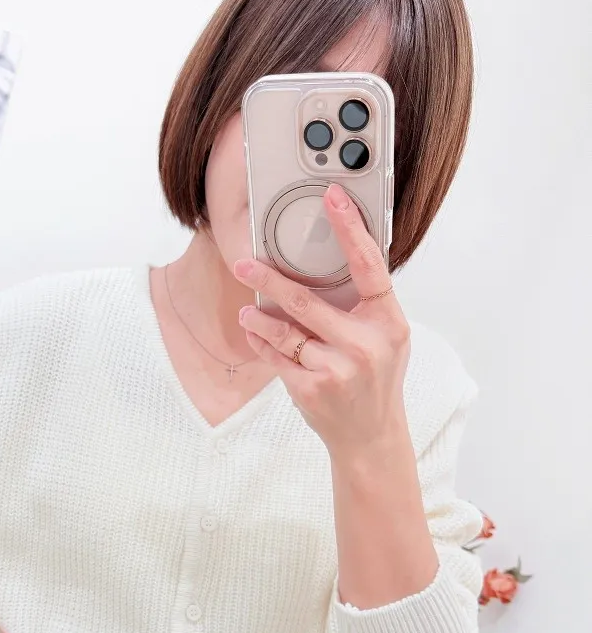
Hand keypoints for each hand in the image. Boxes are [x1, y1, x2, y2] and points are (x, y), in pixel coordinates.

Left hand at [234, 182, 410, 456]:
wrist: (370, 435)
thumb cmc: (376, 378)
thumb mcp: (386, 338)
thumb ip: (362, 305)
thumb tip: (323, 262)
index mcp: (388, 322)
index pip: (370, 265)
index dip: (350, 229)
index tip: (332, 197)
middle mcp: (365, 344)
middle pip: (306, 301)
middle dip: (269, 281)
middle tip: (243, 264)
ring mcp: (337, 369)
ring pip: (284, 331)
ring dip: (258, 319)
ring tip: (246, 312)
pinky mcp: (311, 389)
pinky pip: (276, 357)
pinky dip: (263, 344)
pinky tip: (256, 336)